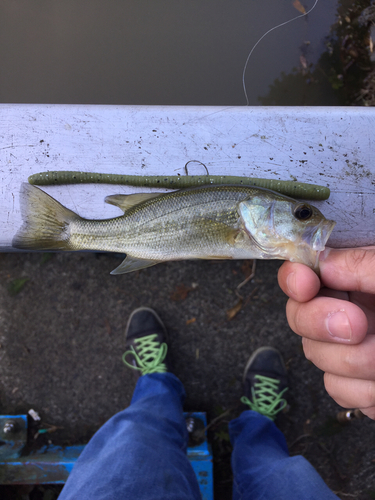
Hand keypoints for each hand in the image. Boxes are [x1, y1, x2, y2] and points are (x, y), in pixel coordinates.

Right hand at [278, 247, 374, 418]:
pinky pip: (339, 389)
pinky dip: (364, 391)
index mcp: (356, 281)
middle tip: (356, 325)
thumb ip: (363, 264)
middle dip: (320, 323)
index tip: (304, 284)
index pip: (306, 276)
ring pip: (316, 357)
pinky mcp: (359, 386)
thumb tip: (324, 262)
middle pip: (298, 318)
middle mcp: (347, 314)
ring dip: (354, 361)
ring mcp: (350, 352)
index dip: (295, 279)